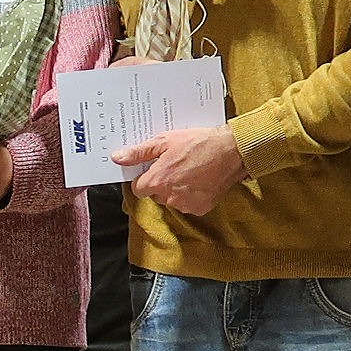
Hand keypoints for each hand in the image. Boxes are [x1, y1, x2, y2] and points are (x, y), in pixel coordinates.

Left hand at [115, 123, 245, 215]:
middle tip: (175, 165)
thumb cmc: (199, 143)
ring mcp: (185, 205)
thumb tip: (118, 157)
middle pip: (155, 194)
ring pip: (172, 200)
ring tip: (190, 171)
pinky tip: (199, 179)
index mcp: (157, 181)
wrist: (232, 151)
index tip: (153, 169)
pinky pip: (188, 204)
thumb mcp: (165, 141)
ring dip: (176, 189)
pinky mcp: (200, 208)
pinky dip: (191, 195)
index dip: (144, 178)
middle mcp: (169, 197)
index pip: (138, 188)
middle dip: (161, 182)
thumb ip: (139, 153)